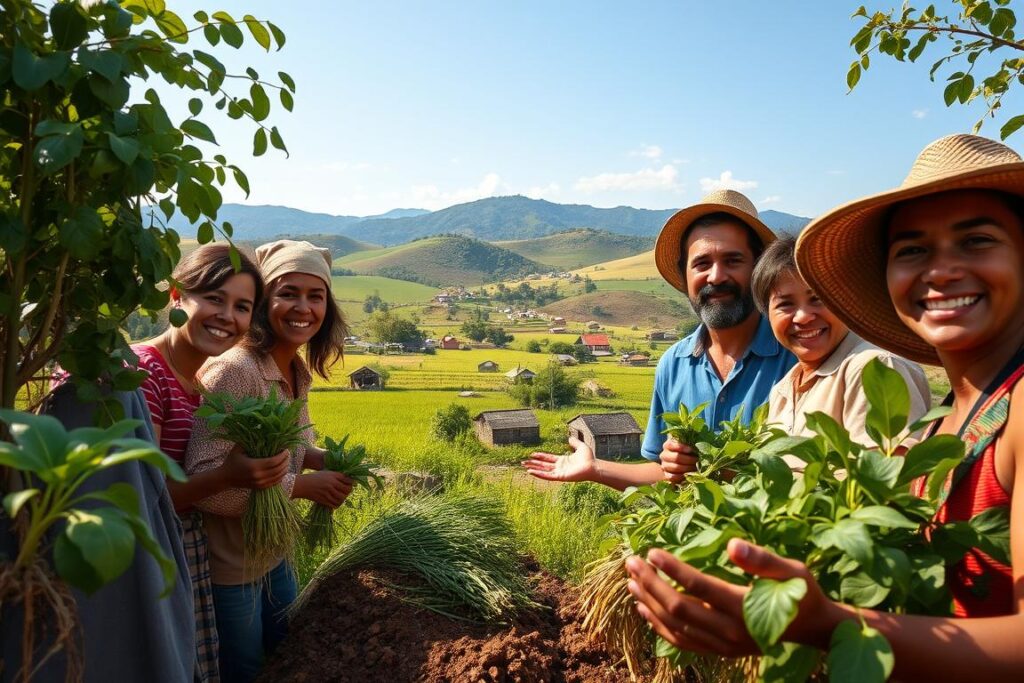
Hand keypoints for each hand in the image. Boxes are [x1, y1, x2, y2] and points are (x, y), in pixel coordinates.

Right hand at [220, 446, 289, 488]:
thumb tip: (259, 427)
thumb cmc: (231, 461)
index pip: (274, 461)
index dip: (283, 455)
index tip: (286, 449)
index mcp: (254, 466)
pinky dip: (281, 476)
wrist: (225, 478)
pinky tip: (282, 469)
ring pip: (279, 477)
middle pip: (279, 469)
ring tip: (286, 460)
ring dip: (285, 468)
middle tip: (288, 454)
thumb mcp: (238, 448)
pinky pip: (275, 483)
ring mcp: (260, 483)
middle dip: (286, 461)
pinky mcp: (260, 487)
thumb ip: (248, 439)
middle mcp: (258, 476)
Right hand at [295, 470, 352, 507]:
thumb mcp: (326, 473)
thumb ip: (337, 476)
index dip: (351, 483)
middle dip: (348, 491)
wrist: (302, 484)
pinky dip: (338, 504)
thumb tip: (349, 481)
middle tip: (346, 491)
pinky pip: (335, 504)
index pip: (348, 480)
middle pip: (347, 490)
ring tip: (341, 497)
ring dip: (343, 498)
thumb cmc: (315, 477)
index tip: (351, 484)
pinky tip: (336, 502)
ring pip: (342, 498)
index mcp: (333, 475)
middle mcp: (332, 483)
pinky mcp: (324, 499)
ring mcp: (328, 492)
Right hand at [522, 436, 596, 482]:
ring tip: (525, 467)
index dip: (540, 456)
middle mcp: (559, 467)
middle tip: (523, 462)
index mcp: (563, 460)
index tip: (532, 454)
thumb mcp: (581, 447)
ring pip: (543, 470)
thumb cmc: (589, 458)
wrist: (593, 466)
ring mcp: (559, 472)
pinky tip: (531, 472)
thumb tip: (570, 438)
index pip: (548, 458)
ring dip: (534, 469)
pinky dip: (539, 474)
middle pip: (543, 465)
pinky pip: (547, 476)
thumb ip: (574, 442)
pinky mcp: (560, 477)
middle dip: (534, 463)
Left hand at [625, 540, 836, 656]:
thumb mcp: (791, 570)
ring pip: (675, 627)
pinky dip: (659, 626)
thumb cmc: (803, 592)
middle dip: (651, 584)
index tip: (651, 552)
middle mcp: (730, 632)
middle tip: (631, 561)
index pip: (698, 587)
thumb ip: (761, 559)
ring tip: (630, 580)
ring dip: (649, 603)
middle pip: (679, 608)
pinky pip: (682, 642)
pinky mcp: (720, 651)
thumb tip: (731, 545)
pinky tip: (643, 609)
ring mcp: (723, 646)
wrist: (815, 628)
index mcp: (744, 608)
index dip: (672, 569)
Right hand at [660, 437, 697, 483]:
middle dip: (689, 459)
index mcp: (668, 445)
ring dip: (687, 468)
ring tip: (696, 468)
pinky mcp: (666, 475)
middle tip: (698, 460)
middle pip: (676, 457)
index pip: (671, 445)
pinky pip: (673, 477)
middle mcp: (664, 455)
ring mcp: (664, 465)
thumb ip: (691, 444)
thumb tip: (700, 447)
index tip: (691, 450)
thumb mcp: (687, 445)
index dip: (681, 447)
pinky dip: (681, 477)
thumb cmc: (686, 452)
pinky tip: (688, 475)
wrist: (679, 463)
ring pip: (675, 467)